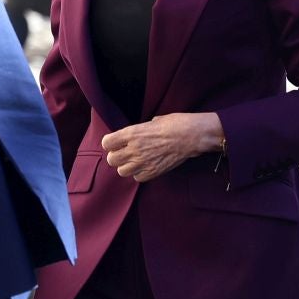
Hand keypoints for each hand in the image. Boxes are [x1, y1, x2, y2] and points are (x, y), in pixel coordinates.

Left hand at [103, 113, 223, 182]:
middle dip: (117, 156)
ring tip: (135, 161)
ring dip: (127, 167)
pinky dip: (140, 174)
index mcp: (132, 133)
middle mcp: (134, 149)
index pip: (107, 143)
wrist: (192, 136)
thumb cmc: (176, 124)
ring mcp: (143, 162)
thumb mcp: (154, 121)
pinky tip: (146, 167)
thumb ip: (142, 129)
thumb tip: (140, 132)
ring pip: (122, 171)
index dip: (110, 143)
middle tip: (125, 153)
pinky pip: (137, 178)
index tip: (115, 143)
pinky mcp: (153, 172)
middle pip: (112, 159)